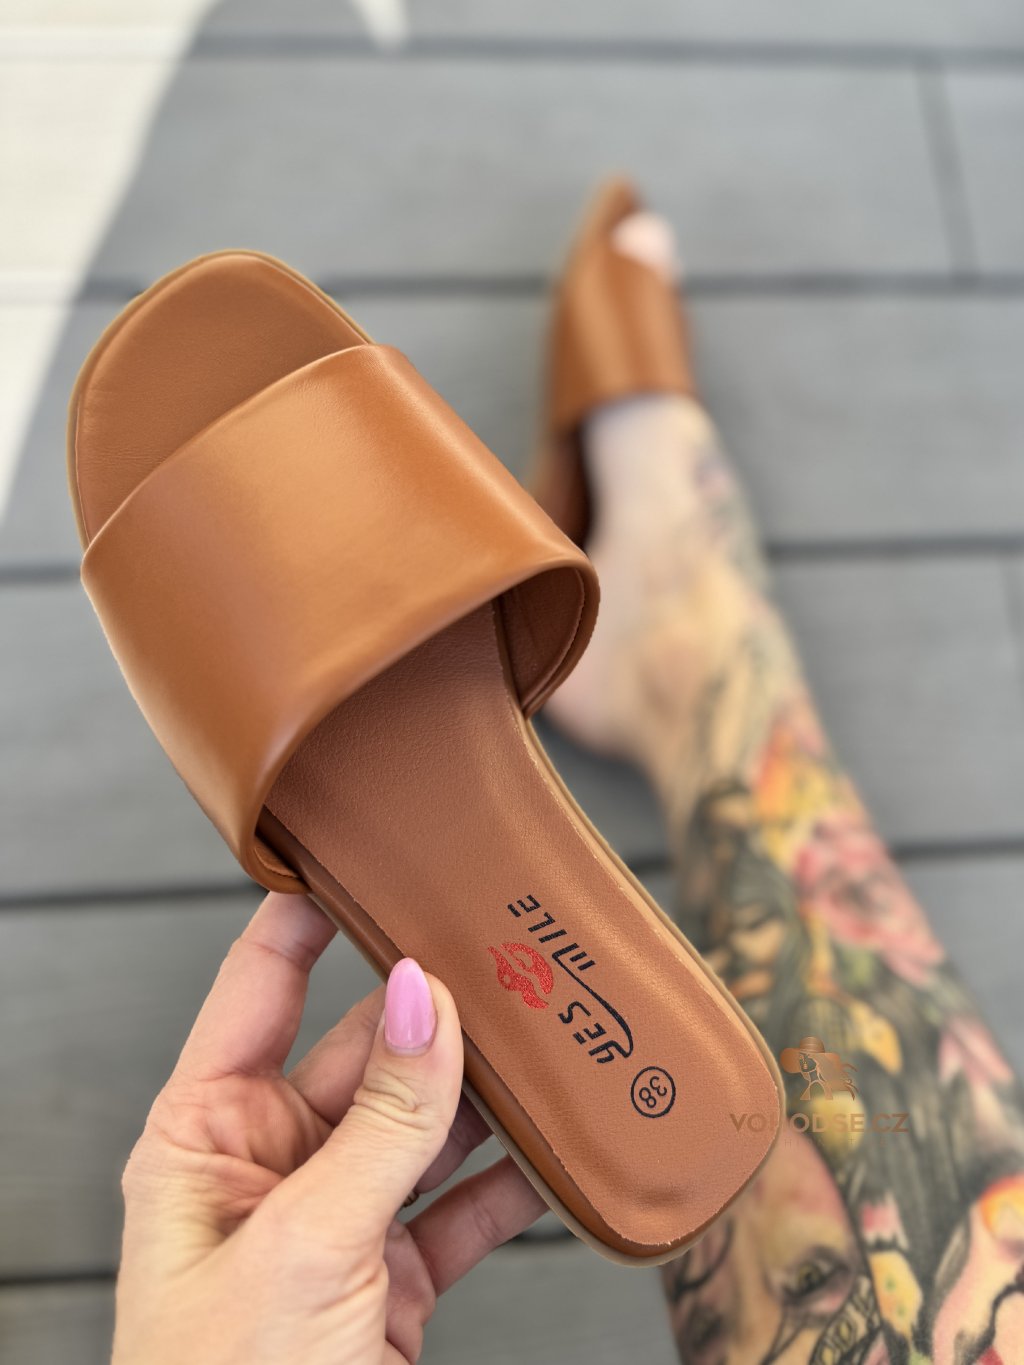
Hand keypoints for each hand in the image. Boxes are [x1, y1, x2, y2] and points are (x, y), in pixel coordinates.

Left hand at [112, 892, 544, 1362]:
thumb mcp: (305, 1245)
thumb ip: (380, 1121)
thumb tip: (421, 995)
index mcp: (209, 1132)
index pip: (261, 985)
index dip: (310, 912)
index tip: (371, 849)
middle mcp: (271, 1163)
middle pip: (366, 1049)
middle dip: (436, 1006)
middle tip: (507, 950)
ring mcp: (336, 1219)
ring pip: (424, 1123)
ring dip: (487, 1089)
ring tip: (552, 1034)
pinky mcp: (390, 1277)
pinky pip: (461, 1204)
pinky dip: (513, 1181)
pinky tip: (560, 1151)